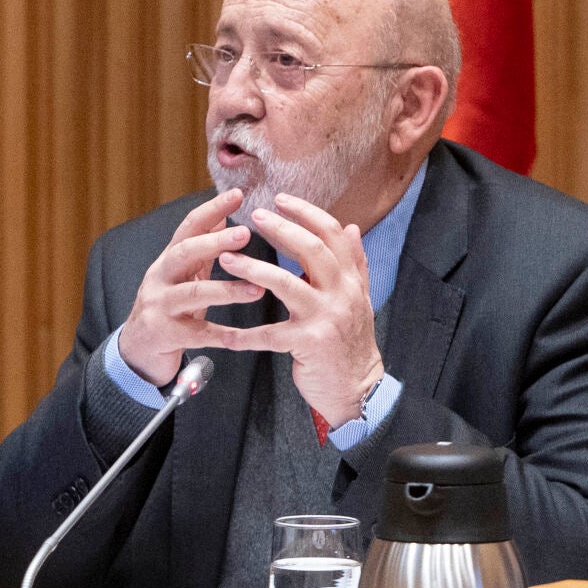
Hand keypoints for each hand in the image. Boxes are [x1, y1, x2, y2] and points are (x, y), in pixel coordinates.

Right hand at [117, 189, 266, 385]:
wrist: (137, 347)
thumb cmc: (168, 304)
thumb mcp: (181, 273)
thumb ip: (200, 248)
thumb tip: (222, 215)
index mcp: (168, 259)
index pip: (189, 227)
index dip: (212, 209)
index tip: (238, 194)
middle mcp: (160, 278)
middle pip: (184, 253)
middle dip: (214, 242)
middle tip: (245, 234)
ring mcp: (160, 306)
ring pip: (192, 294)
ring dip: (226, 290)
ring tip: (257, 289)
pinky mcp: (166, 335)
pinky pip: (198, 335)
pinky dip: (222, 336)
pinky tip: (244, 336)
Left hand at [213, 193, 384, 426]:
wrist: (358, 388)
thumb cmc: (351, 341)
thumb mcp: (360, 298)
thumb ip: (356, 262)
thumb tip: (352, 227)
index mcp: (351, 279)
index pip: (332, 234)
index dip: (306, 212)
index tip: (281, 199)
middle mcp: (342, 294)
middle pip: (312, 250)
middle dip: (281, 229)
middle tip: (254, 217)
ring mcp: (325, 318)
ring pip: (286, 284)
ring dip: (253, 268)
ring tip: (227, 258)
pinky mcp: (309, 344)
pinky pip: (270, 335)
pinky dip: (246, 335)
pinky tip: (226, 334)